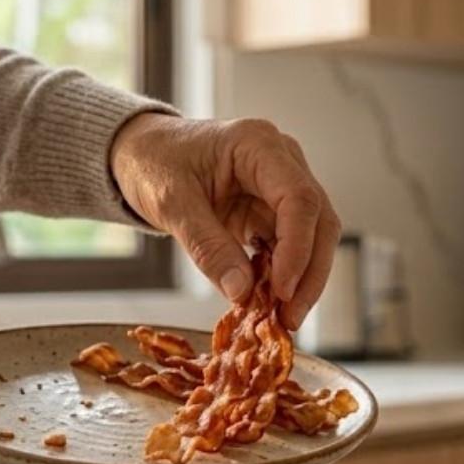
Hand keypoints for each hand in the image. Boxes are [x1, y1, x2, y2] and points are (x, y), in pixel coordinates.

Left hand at [110, 113, 341, 329]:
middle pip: (319, 221)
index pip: (299, 199)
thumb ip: (207, 246)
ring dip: (300, 280)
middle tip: (290, 317)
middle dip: (309, 274)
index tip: (282, 290)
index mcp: (259, 145)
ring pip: (312, 238)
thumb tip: (241, 292)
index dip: (298, 249)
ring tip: (280, 318)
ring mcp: (280, 187)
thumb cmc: (155, 162)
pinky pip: (290, 247)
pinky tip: (268, 302)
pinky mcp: (272, 211)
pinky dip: (282, 276)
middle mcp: (281, 162)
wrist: (144, 153)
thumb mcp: (172, 203)